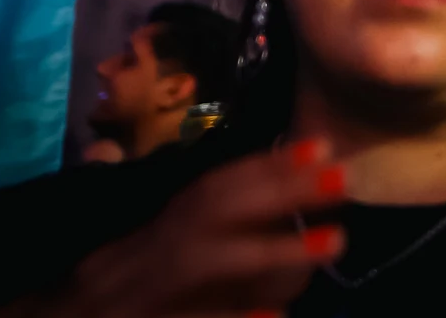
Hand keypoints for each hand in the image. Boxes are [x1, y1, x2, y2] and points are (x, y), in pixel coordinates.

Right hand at [47, 139, 347, 317]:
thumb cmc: (100, 299)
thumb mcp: (141, 257)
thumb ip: (193, 230)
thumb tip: (268, 199)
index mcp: (143, 236)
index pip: (207, 190)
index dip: (264, 166)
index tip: (321, 145)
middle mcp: (138, 257)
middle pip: (211, 212)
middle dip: (279, 192)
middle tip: (345, 178)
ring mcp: (138, 298)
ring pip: (207, 264)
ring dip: (273, 252)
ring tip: (336, 242)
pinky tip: (275, 317)